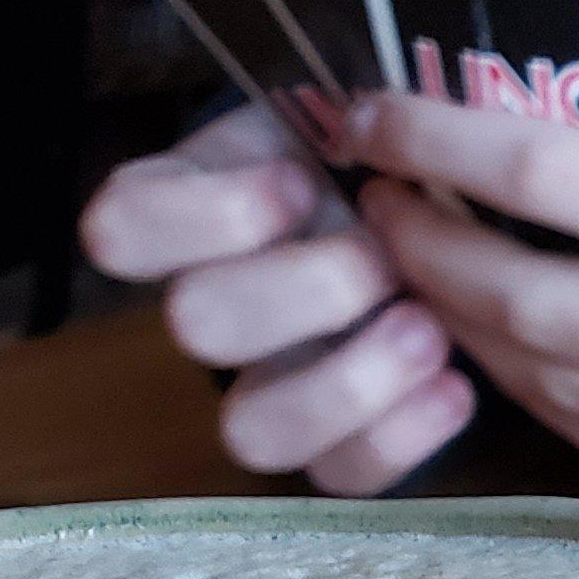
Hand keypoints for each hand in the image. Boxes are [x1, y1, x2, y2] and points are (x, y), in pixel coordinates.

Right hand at [76, 107, 475, 496]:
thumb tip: (372, 109)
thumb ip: (330, 104)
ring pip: (251, 430)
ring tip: (428, 328)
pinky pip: (339, 477)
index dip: (206, 217)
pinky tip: (459, 385)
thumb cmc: (382, 153)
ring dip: (349, 381)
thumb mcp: (343, 102)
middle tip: (386, 256)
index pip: (120, 231)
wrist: (443, 216)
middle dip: (305, 289)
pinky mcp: (333, 447)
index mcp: (188, 211)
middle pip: (198, 327)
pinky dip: (404, 436)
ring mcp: (266, 385)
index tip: (297, 180)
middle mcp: (212, 305)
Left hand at [344, 96, 578, 524]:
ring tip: (426, 269)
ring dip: (464, 322)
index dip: (440, 142)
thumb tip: (480, 157)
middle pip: (527, 301)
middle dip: (430, 250)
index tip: (374, 116)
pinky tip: (498, 338)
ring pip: (546, 383)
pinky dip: (528, 384)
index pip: (551, 177)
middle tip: (381, 206)